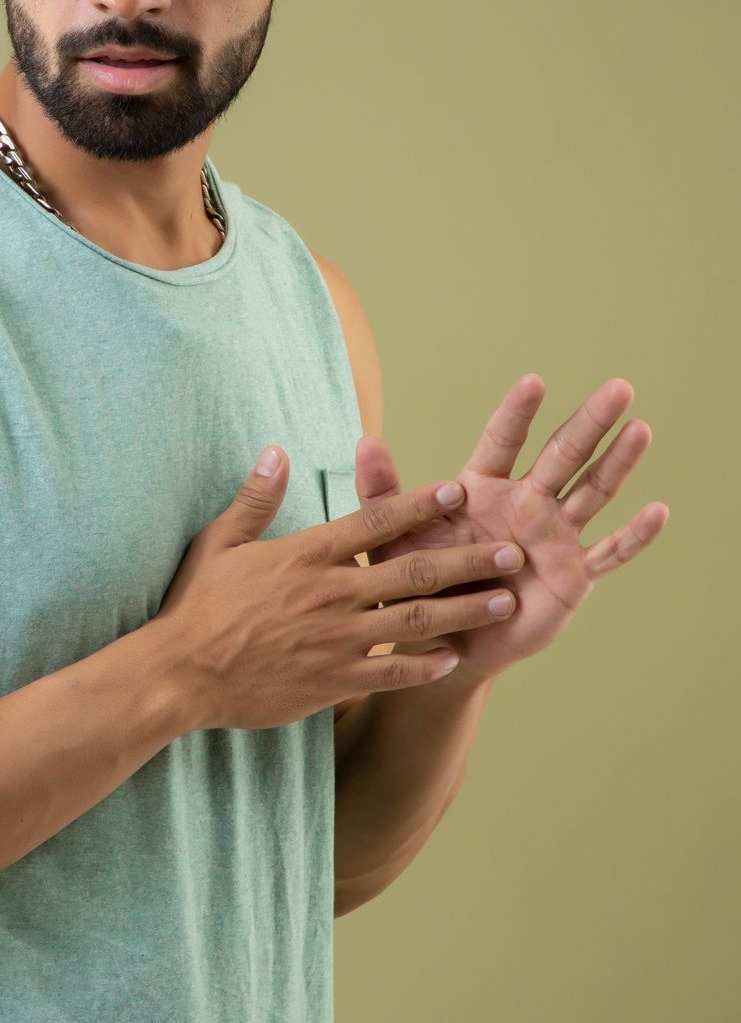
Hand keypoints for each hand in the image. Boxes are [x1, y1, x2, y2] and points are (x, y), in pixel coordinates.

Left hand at [351, 375, 668, 682]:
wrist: (441, 641)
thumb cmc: (415, 583)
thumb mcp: (392, 538)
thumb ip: (383, 491)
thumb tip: (365, 441)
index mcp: (482, 489)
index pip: (503, 441)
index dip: (517, 413)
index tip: (534, 381)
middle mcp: (526, 504)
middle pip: (562, 455)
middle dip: (589, 423)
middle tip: (618, 387)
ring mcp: (553, 537)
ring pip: (591, 493)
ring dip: (617, 463)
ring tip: (640, 428)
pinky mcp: (573, 575)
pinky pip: (608, 553)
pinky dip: (633, 536)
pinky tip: (657, 512)